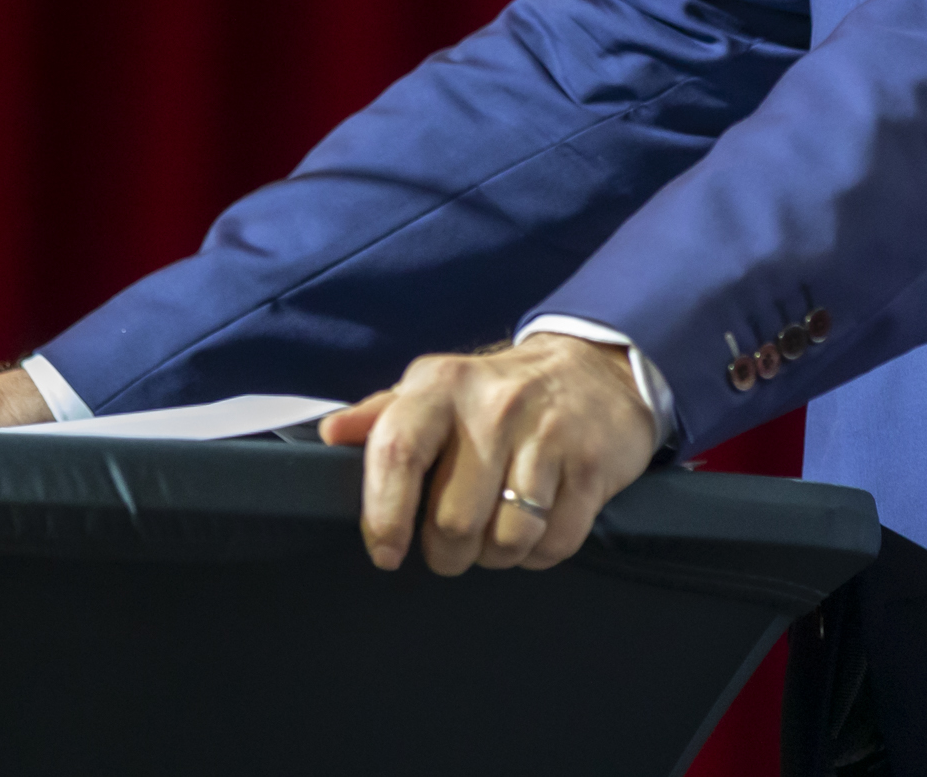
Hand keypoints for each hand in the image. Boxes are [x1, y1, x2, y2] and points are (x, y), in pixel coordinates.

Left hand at [319, 335, 657, 575]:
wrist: (596, 371)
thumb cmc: (499, 393)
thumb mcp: (437, 389)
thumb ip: (383, 415)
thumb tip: (330, 435)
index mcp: (442, 385)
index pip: (398, 453)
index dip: (384, 515)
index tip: (386, 553)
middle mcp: (494, 407)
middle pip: (452, 521)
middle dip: (448, 551)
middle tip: (453, 540)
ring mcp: (547, 437)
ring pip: (505, 540)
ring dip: (496, 555)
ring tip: (496, 530)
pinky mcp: (591, 468)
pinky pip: (554, 544)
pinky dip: (539, 553)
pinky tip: (535, 526)